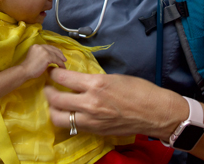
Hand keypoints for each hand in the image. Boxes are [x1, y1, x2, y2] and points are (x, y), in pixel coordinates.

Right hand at [18, 44, 66, 79]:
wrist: (24, 71)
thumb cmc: (28, 68)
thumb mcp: (34, 57)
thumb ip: (40, 55)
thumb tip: (50, 57)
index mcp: (36, 46)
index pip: (48, 47)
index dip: (54, 51)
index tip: (58, 55)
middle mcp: (40, 46)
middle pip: (52, 48)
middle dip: (59, 53)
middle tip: (63, 59)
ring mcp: (44, 50)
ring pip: (55, 54)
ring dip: (61, 59)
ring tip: (64, 63)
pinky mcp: (47, 56)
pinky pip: (56, 59)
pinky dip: (60, 63)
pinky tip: (62, 67)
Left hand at [44, 67, 184, 138]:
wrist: (155, 113)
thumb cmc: (139, 90)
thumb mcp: (112, 77)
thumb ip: (92, 80)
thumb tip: (75, 79)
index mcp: (96, 85)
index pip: (63, 78)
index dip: (53, 73)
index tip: (52, 71)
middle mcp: (90, 104)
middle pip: (55, 100)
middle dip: (47, 91)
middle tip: (49, 87)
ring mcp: (91, 120)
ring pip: (58, 118)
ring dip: (54, 109)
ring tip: (56, 102)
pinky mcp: (95, 131)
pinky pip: (72, 126)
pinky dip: (67, 119)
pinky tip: (70, 113)